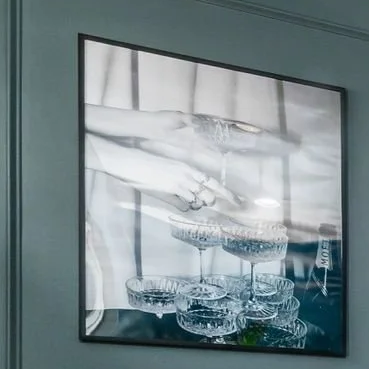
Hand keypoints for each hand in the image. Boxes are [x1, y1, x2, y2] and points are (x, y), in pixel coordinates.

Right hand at [87, 135, 236, 208]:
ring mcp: (179, 186)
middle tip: (205, 202)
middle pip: (209, 196)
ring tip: (184, 197)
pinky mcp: (168, 194)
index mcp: (189, 168)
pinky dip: (183, 207)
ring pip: (197, 202)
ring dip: (194, 204)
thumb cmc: (148, 163)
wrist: (130, 161)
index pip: (214, 183)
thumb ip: (183, 177)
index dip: (227, 194)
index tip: (238, 202)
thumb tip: (192, 190)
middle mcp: (187, 177)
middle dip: (208, 201)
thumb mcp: (170, 167)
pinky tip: (175, 200)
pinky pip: (184, 207)